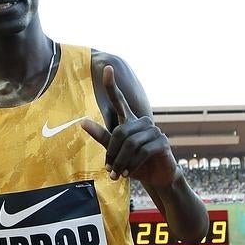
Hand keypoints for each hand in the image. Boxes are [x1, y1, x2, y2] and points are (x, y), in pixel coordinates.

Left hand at [81, 65, 177, 185]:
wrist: (156, 178)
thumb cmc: (132, 163)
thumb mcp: (114, 152)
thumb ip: (101, 137)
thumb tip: (82, 122)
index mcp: (129, 120)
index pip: (118, 99)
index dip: (111, 85)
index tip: (106, 67)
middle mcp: (142, 122)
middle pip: (120, 132)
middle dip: (112, 153)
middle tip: (108, 169)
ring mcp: (154, 131)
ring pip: (130, 143)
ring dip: (121, 161)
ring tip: (117, 173)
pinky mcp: (162, 142)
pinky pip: (142, 151)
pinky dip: (132, 164)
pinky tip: (128, 173)